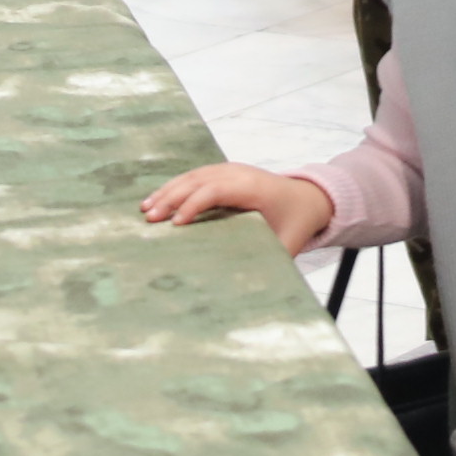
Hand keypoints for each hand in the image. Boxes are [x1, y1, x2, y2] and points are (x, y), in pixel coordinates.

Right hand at [138, 161, 333, 256]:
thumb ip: (269, 258)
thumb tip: (247, 285)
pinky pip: (194, 176)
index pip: (217, 190)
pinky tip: (158, 200)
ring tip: (146, 210)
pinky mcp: (223, 172)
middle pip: (198, 180)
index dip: (194, 205)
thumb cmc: (297, 222)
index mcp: (253, 188)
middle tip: (150, 220)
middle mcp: (239, 173)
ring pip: (192, 176)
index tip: (176, 225)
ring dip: (167, 191)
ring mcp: (230, 169)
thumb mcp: (287, 243)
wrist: (309, 196)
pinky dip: (174, 187)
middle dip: (172, 198)